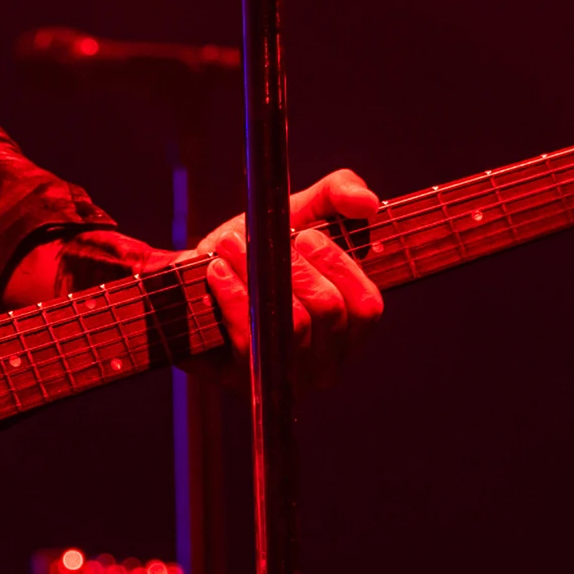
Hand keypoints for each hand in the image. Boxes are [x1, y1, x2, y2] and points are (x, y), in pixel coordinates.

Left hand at [196, 169, 385, 385]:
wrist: (207, 270)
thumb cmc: (265, 244)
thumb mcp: (303, 210)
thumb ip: (339, 194)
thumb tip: (366, 202)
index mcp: (352, 324)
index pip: (366, 305)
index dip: (338, 265)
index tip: (306, 235)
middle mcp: (330, 359)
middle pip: (327, 311)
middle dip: (292, 266)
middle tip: (258, 236)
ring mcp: (291, 375)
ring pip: (290, 326)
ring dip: (257, 277)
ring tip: (230, 247)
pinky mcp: (249, 378)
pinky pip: (251, 343)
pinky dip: (233, 299)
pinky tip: (217, 272)